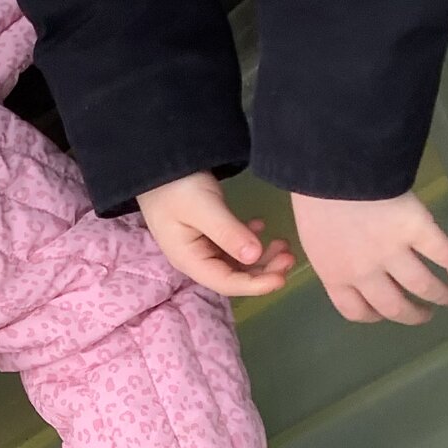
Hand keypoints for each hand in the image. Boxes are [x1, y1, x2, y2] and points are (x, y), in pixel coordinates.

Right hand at [136, 172, 294, 298]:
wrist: (158, 162)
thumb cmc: (175, 186)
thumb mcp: (204, 207)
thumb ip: (229, 232)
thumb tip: (255, 256)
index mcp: (189, 259)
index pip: (226, 282)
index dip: (255, 285)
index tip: (283, 278)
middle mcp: (195, 258)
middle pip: (233, 276)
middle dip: (263, 271)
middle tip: (289, 256)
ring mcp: (200, 246)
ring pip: (235, 262)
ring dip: (261, 257)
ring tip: (282, 243)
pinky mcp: (206, 232)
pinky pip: (232, 246)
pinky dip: (250, 240)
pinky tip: (261, 226)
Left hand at [290, 189, 447, 324]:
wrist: (332, 167)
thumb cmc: (314, 196)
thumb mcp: (313, 235)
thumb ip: (333, 254)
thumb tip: (347, 257)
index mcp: (334, 274)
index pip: (356, 311)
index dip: (374, 316)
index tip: (384, 314)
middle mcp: (365, 273)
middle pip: (394, 307)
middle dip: (413, 316)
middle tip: (425, 316)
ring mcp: (393, 253)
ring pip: (423, 286)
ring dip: (441, 296)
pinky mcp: (418, 229)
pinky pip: (444, 254)